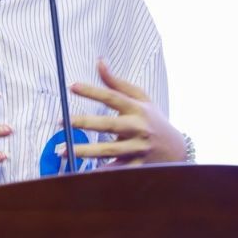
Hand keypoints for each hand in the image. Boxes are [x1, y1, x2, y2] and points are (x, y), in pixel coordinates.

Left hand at [69, 59, 185, 165]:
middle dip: (84, 122)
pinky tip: (81, 176)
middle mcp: (138, 128)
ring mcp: (137, 149)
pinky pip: (116, 171)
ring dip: (84, 151)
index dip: (92, 91)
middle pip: (108, 124)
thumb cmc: (153, 119)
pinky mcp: (136, 166)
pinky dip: (100, 174)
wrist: (177, 150)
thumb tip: (99, 61)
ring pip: (108, 150)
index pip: (112, 97)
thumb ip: (117, 83)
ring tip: (62, 150)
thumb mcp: (141, 98)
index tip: (72, 86)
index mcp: (137, 109)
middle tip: (61, 121)